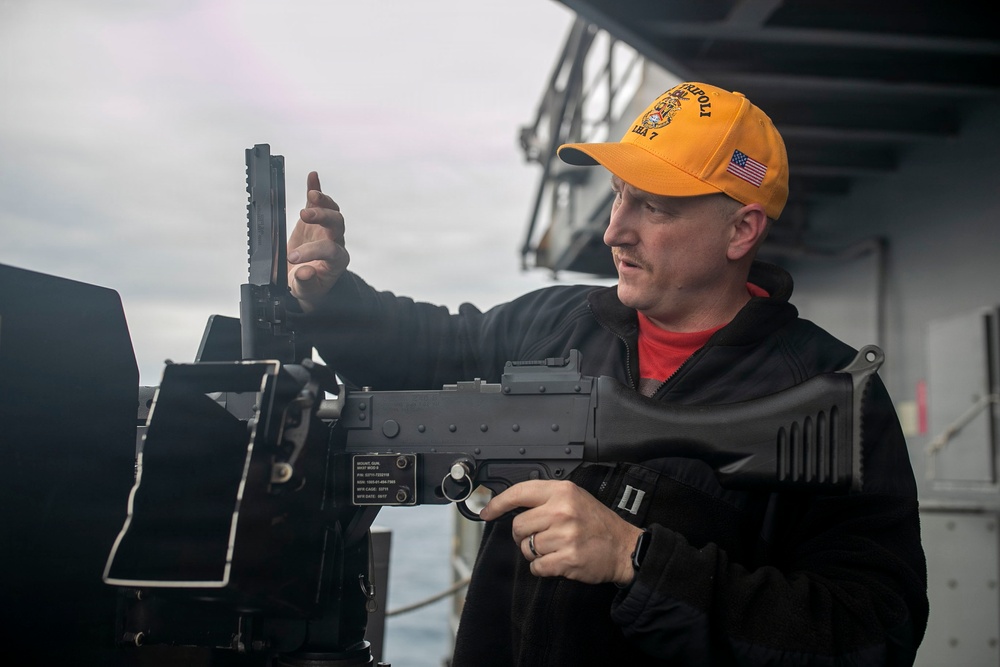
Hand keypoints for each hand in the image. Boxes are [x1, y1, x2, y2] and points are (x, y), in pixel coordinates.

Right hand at [287, 171, 349, 311]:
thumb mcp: (307, 291)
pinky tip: (313, 176)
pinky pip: (319, 202)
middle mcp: (336, 241)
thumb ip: (306, 283)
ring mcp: (327, 229)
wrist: (307, 280)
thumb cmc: (309, 287)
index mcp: (337, 261)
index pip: (329, 250)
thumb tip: (304, 272)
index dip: (312, 251)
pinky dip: (316, 189)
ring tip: (311, 195)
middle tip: (304, 216)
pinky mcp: (316, 220)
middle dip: (323, 217)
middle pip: (337, 224)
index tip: (292, 257)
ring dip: (323, 201)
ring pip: (332, 211)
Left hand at [479, 480, 642, 585]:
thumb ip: (546, 498)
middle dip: (523, 535)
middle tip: (539, 536)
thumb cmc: (598, 523)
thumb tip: (512, 505)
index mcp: (562, 491)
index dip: (498, 503)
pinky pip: (536, 566)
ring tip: (554, 548)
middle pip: (518, 526)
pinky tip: (556, 561)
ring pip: (526, 548)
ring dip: (535, 552)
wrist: (624, 548)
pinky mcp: (567, 559)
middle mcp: (562, 511)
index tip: (487, 512)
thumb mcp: (575, 498)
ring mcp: (564, 536)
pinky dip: (541, 568)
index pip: (519, 492)